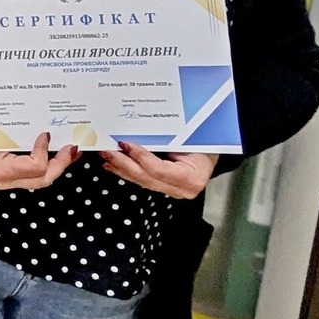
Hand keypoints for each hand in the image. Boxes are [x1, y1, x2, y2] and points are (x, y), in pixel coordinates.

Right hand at [0, 132, 80, 190]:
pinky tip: (56, 156)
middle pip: (43, 179)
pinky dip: (48, 166)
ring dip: (59, 166)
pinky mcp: (11, 179)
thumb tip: (43, 129)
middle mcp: (5, 181)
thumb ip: (14, 132)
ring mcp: (8, 183)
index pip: (35, 166)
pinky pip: (35, 176)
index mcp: (0, 170)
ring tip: (71, 153)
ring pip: (42, 181)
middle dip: (61, 164)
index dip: (45, 151)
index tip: (46, 134)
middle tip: (72, 148)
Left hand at [102, 143, 216, 198]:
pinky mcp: (165, 188)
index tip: (124, 144)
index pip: (160, 170)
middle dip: (123, 164)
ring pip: (142, 181)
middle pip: (147, 178)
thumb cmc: (205, 143)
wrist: (212, 153)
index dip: (140, 158)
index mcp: (193, 177)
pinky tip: (113, 165)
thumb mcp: (191, 139)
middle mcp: (183, 190)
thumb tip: (139, 127)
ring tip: (105, 157)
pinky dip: (127, 172)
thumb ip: (169, 138)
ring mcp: (173, 191)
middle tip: (106, 151)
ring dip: (121, 168)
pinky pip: (143, 180)